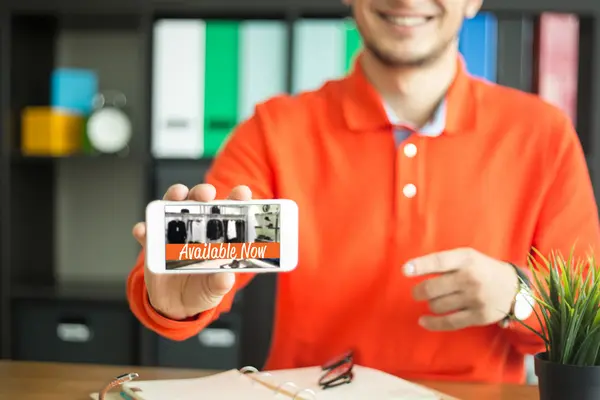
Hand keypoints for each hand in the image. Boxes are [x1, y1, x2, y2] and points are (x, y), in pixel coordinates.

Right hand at [132, 183, 251, 319]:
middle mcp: (196, 229)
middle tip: (206, 193)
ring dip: (174, 198)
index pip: (230, 212)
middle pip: (199, 202)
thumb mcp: (214, 289)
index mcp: (218, 236)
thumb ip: (220, 283)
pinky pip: (147, 234)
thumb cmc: (201, 289)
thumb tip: (226, 278)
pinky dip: (145, 229)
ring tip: (177, 196)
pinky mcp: (153, 245)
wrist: (176, 306)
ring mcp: (173, 234)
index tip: (242, 192)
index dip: (236, 199)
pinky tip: (144, 230)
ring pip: (172, 208)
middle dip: (203, 192)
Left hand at [404, 248, 518, 330]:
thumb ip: (445, 262)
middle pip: (433, 288)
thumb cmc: (482, 269)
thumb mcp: (467, 257)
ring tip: (434, 300)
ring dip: (430, 304)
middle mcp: (470, 278)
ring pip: (438, 305)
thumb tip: (412, 269)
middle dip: (419, 291)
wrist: (514, 288)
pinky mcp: (478, 316)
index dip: (420, 266)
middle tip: (417, 292)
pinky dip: (432, 323)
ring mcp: (475, 299)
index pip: (439, 261)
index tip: (405, 271)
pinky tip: (423, 321)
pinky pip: (449, 322)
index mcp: (466, 259)